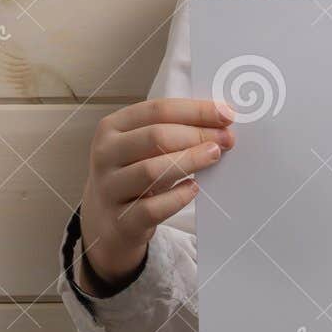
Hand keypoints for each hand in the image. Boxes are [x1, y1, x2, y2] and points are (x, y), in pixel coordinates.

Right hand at [77, 97, 236, 295]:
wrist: (108, 220)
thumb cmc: (134, 174)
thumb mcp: (143, 147)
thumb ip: (173, 130)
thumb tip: (220, 120)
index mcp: (112, 127)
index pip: (157, 110)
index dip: (195, 111)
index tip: (226, 114)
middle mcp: (105, 155)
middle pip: (156, 137)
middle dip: (197, 135)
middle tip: (226, 139)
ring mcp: (109, 188)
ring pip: (152, 171)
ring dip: (190, 161)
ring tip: (214, 156)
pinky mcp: (120, 220)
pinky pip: (153, 208)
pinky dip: (178, 197)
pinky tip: (193, 188)